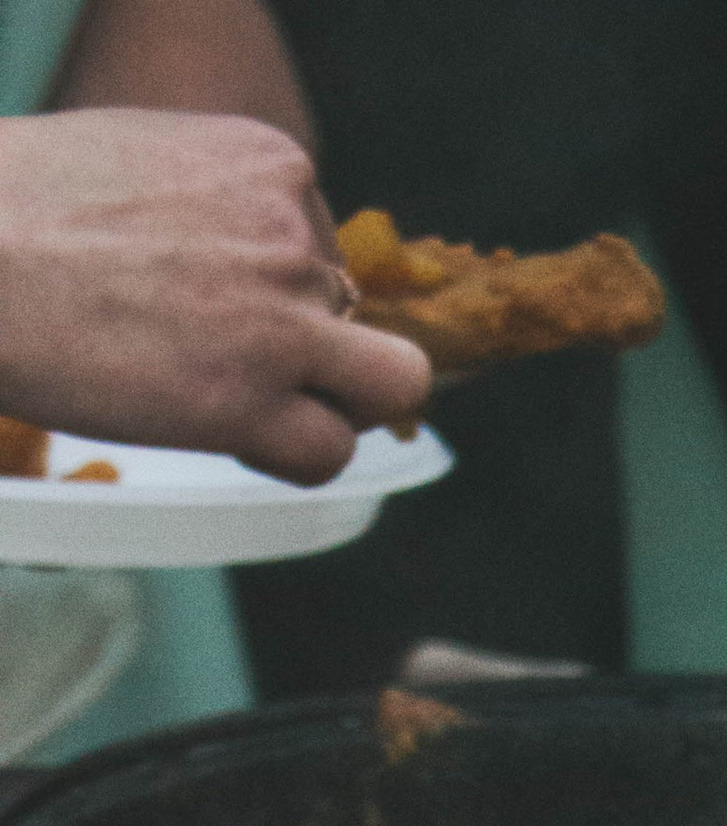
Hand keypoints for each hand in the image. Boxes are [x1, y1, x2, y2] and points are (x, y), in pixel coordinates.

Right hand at [0, 109, 430, 480]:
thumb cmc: (23, 209)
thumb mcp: (141, 161)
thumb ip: (216, 204)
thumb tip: (242, 259)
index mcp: (271, 162)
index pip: (324, 242)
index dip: (279, 289)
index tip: (213, 304)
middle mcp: (292, 233)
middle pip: (352, 313)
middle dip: (315, 346)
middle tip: (248, 365)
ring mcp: (282, 317)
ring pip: (384, 385)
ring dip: (332, 405)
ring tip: (252, 405)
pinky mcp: (253, 397)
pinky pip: (331, 451)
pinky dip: (295, 458)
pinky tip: (234, 439)